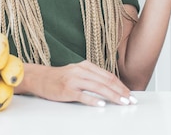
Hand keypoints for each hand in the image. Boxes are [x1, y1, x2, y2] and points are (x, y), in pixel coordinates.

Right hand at [18, 60, 136, 106]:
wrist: (39, 78)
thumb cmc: (60, 78)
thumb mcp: (78, 73)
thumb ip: (92, 77)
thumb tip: (111, 87)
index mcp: (86, 66)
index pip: (108, 76)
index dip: (121, 85)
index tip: (130, 94)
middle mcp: (81, 71)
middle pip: (105, 81)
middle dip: (120, 91)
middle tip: (130, 100)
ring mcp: (74, 80)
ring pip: (97, 87)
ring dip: (112, 96)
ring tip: (121, 102)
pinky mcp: (66, 89)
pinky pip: (82, 95)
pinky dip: (93, 99)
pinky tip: (101, 104)